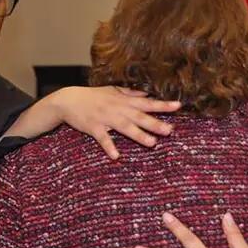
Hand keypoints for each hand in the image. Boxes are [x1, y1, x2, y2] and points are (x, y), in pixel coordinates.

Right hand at [50, 86, 180, 158]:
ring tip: (152, 143)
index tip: (178, 106)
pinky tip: (116, 156)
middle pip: (139, 117)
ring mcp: (106, 118)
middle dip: (155, 123)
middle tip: (170, 130)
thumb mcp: (113, 90)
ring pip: (124, 127)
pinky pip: (103, 138)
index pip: (147, 103)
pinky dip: (109, 146)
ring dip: (138, 135)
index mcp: (124, 100)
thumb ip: (130, 93)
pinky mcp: (94, 127)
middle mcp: (117, 108)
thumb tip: (147, 93)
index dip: (162, 105)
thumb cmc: (93, 96)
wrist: (68, 100)